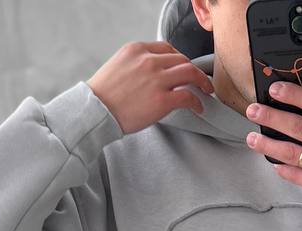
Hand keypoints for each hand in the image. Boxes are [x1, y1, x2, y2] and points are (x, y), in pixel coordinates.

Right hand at [87, 41, 214, 134]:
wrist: (95, 111)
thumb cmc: (103, 95)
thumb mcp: (118, 66)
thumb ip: (136, 65)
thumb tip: (150, 75)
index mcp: (137, 49)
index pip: (167, 48)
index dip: (179, 58)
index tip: (183, 68)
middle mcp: (149, 60)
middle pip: (181, 59)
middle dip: (193, 70)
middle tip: (200, 80)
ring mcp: (157, 79)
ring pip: (189, 72)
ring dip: (201, 81)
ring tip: (206, 90)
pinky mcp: (162, 100)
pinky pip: (188, 96)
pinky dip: (197, 101)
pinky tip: (198, 107)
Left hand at [245, 81, 301, 215]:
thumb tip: (298, 102)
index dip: (294, 94)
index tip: (275, 89)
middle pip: (298, 126)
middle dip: (271, 117)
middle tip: (253, 110)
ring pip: (290, 152)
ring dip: (267, 144)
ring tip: (252, 138)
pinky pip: (293, 173)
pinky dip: (280, 166)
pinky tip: (271, 160)